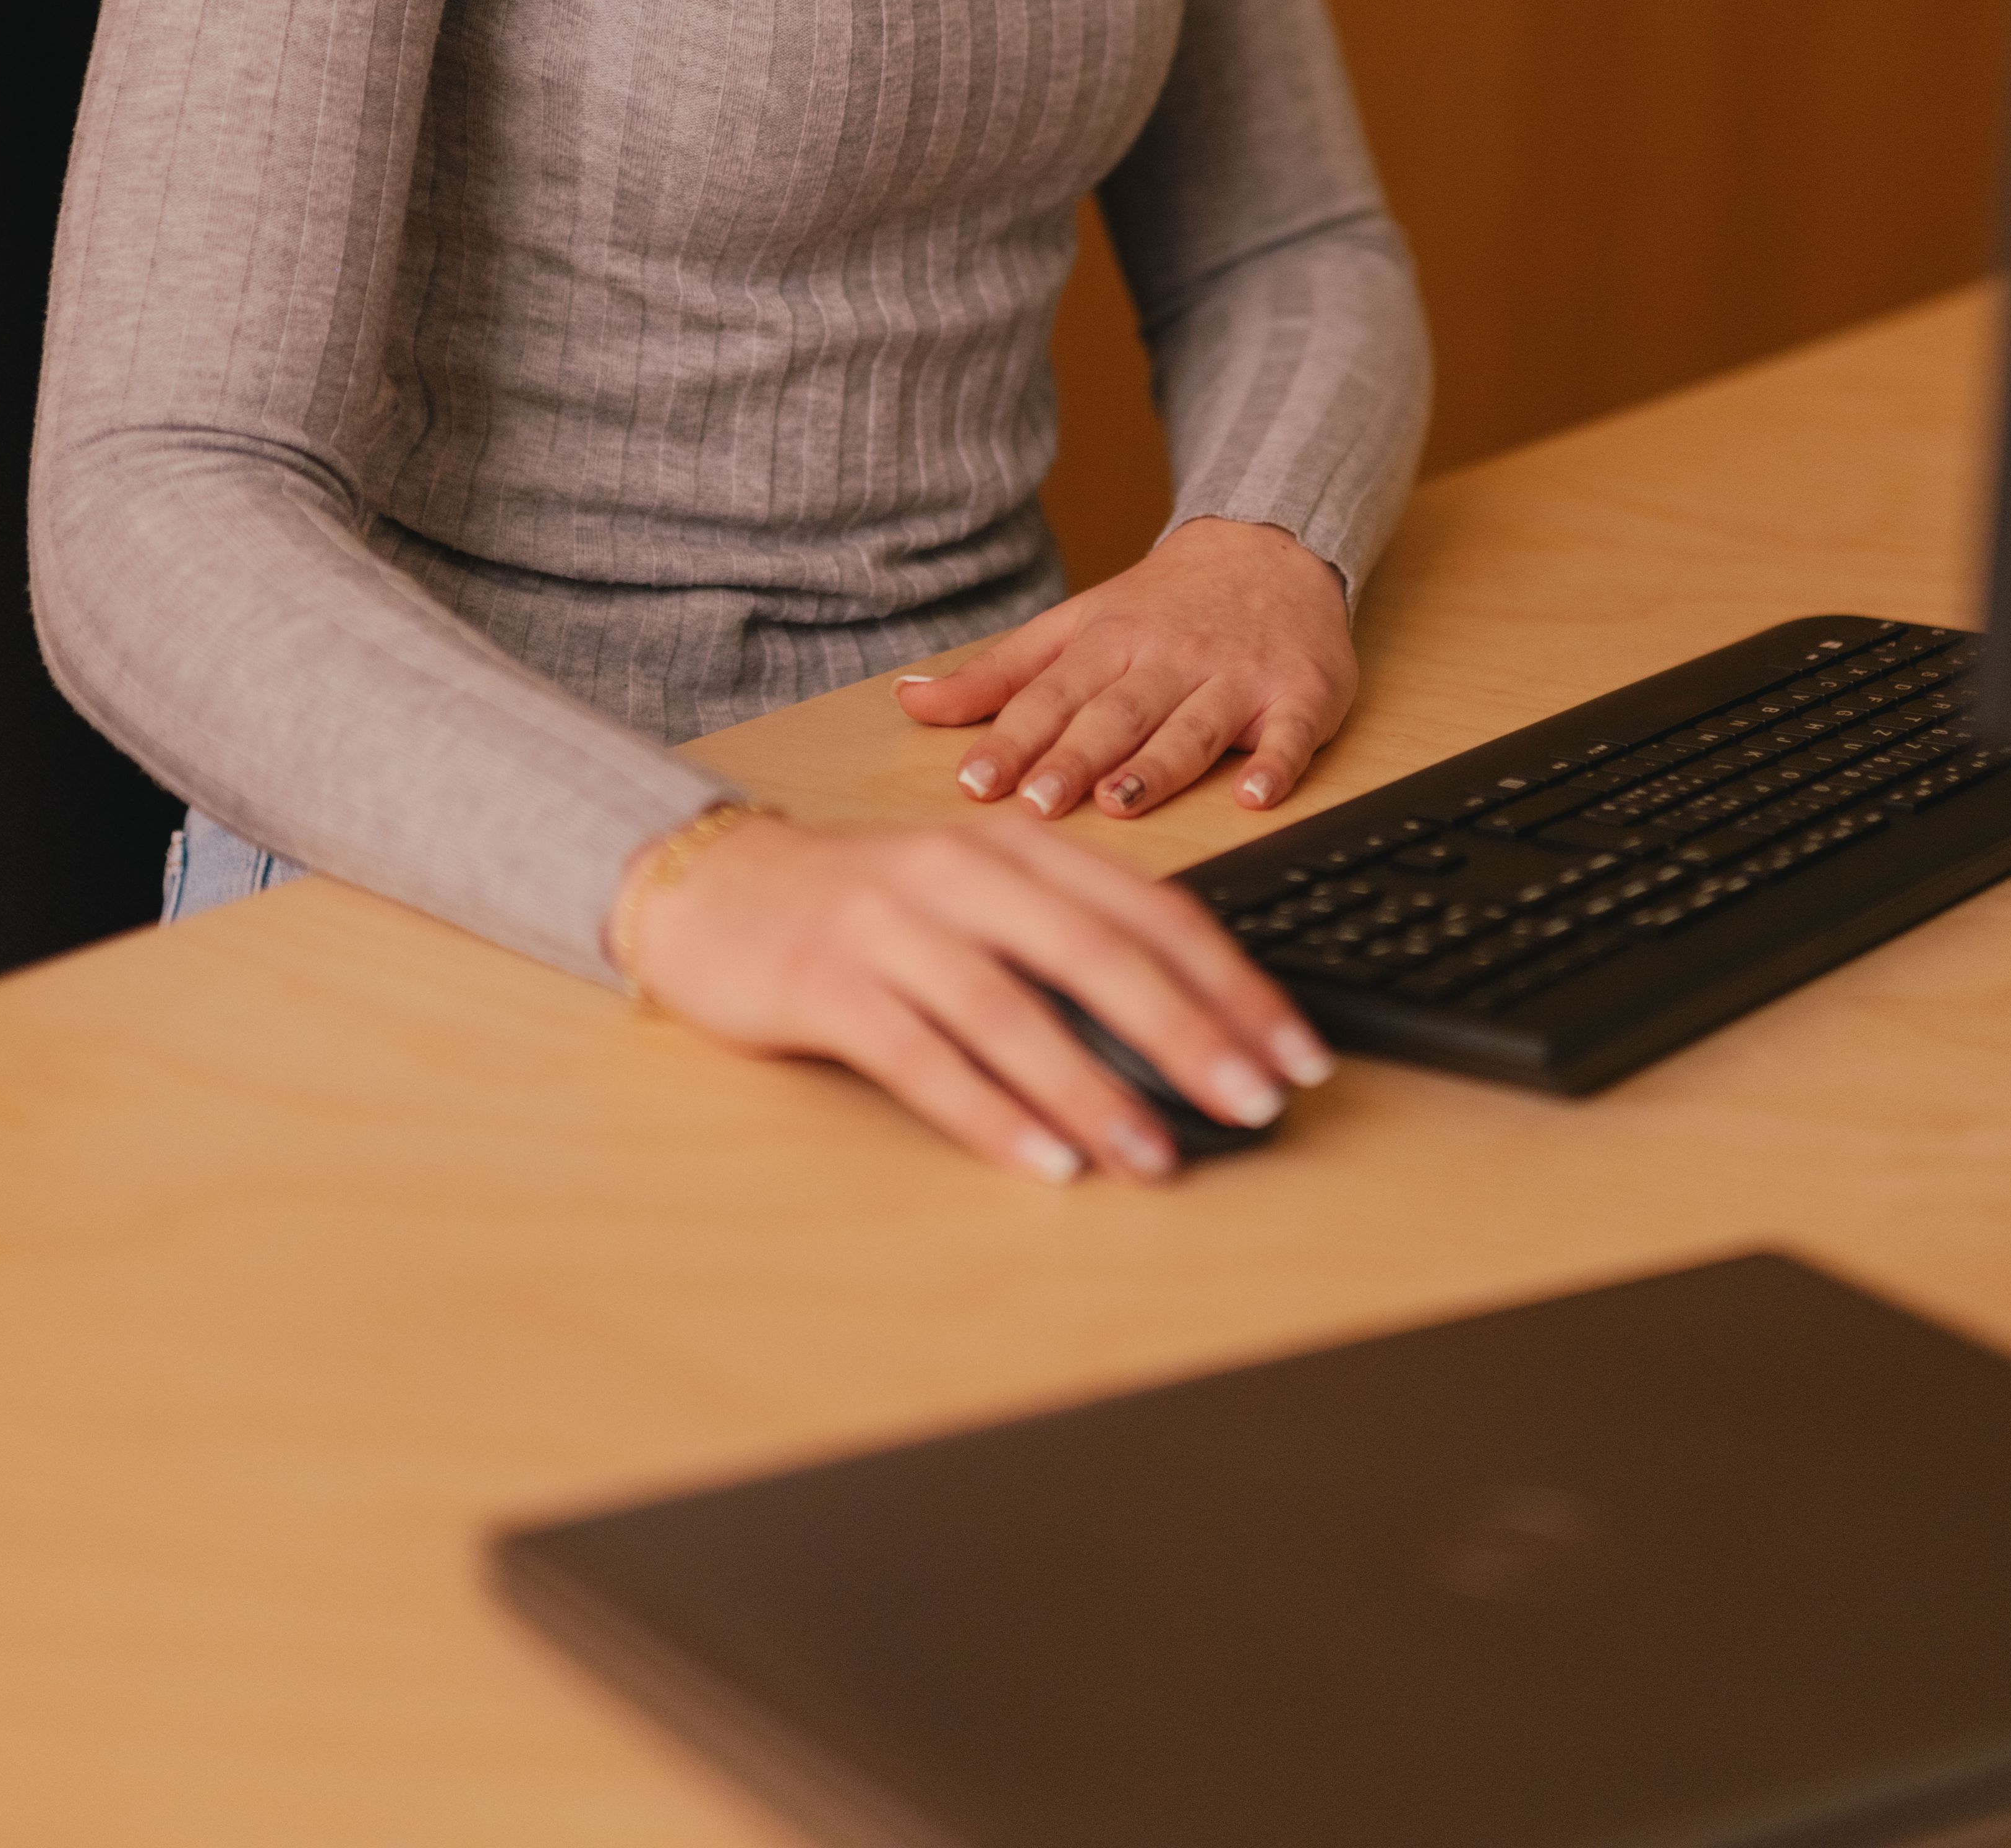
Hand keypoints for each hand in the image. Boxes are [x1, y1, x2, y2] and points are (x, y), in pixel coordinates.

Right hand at [618, 814, 1332, 1182]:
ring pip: (1014, 1011)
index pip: (1154, 912)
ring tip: (1157, 1154)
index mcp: (1017, 848)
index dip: (1235, 984)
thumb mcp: (977, 898)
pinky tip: (1043, 1162)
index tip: (1298, 1053)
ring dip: (1095, 1090)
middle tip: (1256, 1104)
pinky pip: (923, 1057)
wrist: (712, 887)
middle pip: (1099, 954)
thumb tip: (1187, 1033)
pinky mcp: (828, 982)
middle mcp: (961, 874)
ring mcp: (891, 926)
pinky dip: (990, 1113)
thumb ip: (1065, 942)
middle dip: (1191, 1035)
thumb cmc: (865, 906)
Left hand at [894, 514, 1356, 820]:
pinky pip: (1291, 734)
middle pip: (1116, 712)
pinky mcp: (1299, 693)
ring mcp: (1236, 676)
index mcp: (1109, 641)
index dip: (1012, 739)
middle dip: (1074, 758)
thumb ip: (998, 674)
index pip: (1051, 695)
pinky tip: (1256, 796)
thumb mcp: (1075, 625)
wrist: (1271, 543)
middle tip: (1036, 804)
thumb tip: (909, 701)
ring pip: (1193, 725)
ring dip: (1158, 764)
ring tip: (1121, 801)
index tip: (975, 782)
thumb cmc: (1163, 603)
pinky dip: (1276, 764)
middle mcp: (1169, 657)